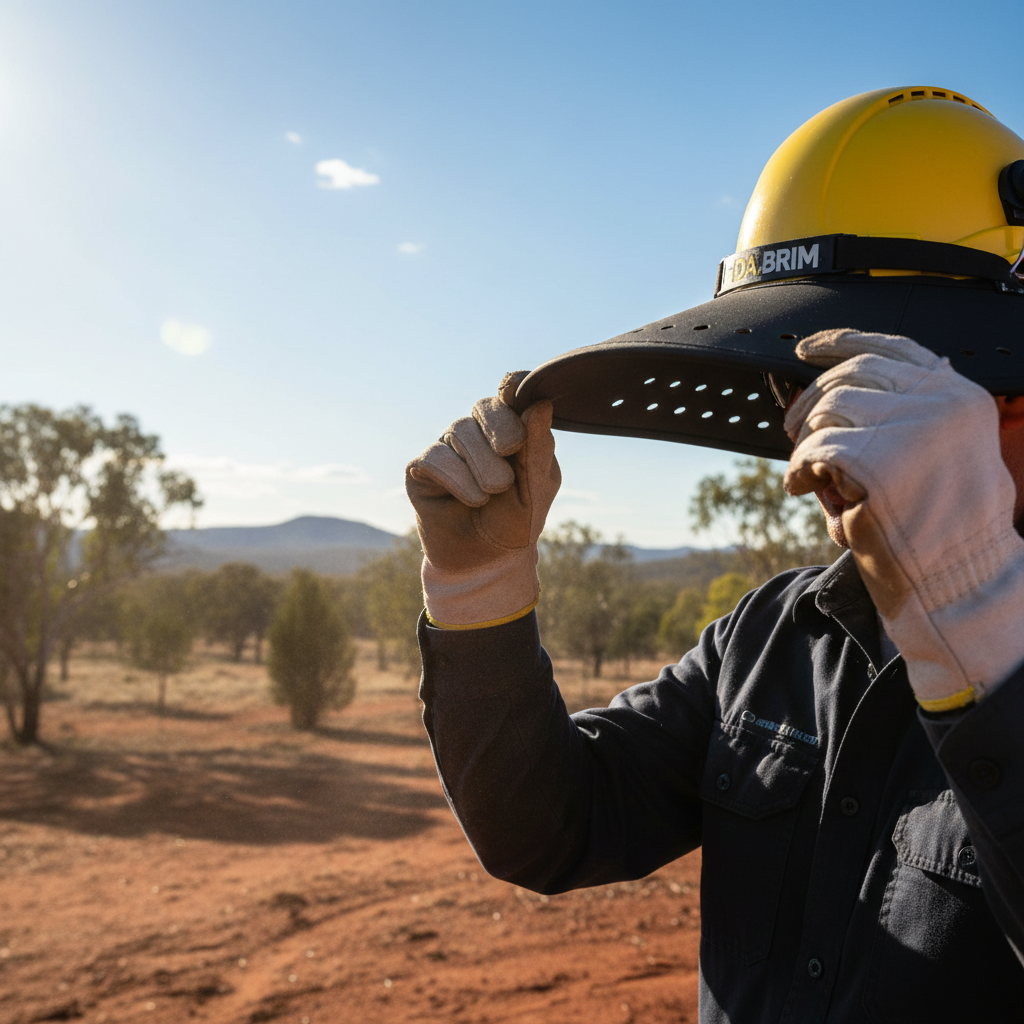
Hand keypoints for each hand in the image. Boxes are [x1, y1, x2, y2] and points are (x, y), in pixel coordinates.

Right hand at [406, 371, 560, 628]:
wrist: (486, 562)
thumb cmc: (515, 523)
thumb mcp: (536, 491)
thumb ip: (539, 451)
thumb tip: (539, 405)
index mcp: (512, 430)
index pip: (511, 394)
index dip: (514, 385)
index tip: (515, 388)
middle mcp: (477, 433)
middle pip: (484, 406)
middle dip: (501, 429)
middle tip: (512, 453)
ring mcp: (448, 448)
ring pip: (459, 430)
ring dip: (482, 464)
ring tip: (494, 493)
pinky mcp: (421, 469)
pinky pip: (435, 458)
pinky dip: (458, 479)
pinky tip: (473, 500)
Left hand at [784, 329, 1023, 710]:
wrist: (959, 584)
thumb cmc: (942, 529)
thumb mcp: (938, 455)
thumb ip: (903, 416)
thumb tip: (831, 391)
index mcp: (959, 395)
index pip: (891, 347)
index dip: (841, 342)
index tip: (807, 349)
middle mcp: (941, 401)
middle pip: (849, 375)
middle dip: (810, 402)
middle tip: (792, 431)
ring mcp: (911, 426)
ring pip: (826, 410)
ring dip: (807, 442)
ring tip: (813, 474)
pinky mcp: (876, 459)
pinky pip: (813, 448)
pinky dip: (799, 469)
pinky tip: (805, 488)